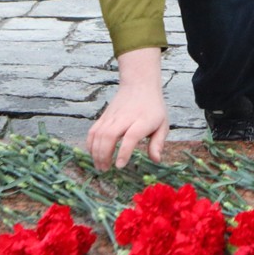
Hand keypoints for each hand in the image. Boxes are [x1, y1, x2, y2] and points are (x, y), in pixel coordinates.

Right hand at [88, 48, 168, 167]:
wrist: (139, 85)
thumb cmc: (153, 108)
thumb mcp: (162, 124)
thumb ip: (158, 143)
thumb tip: (156, 160)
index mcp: (142, 121)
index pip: (130, 137)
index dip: (124, 152)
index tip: (119, 165)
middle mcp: (125, 118)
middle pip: (109, 136)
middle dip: (104, 155)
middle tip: (106, 169)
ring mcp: (112, 116)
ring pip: (98, 134)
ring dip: (96, 152)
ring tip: (100, 166)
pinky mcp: (104, 116)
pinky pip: (93, 130)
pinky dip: (90, 143)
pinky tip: (93, 154)